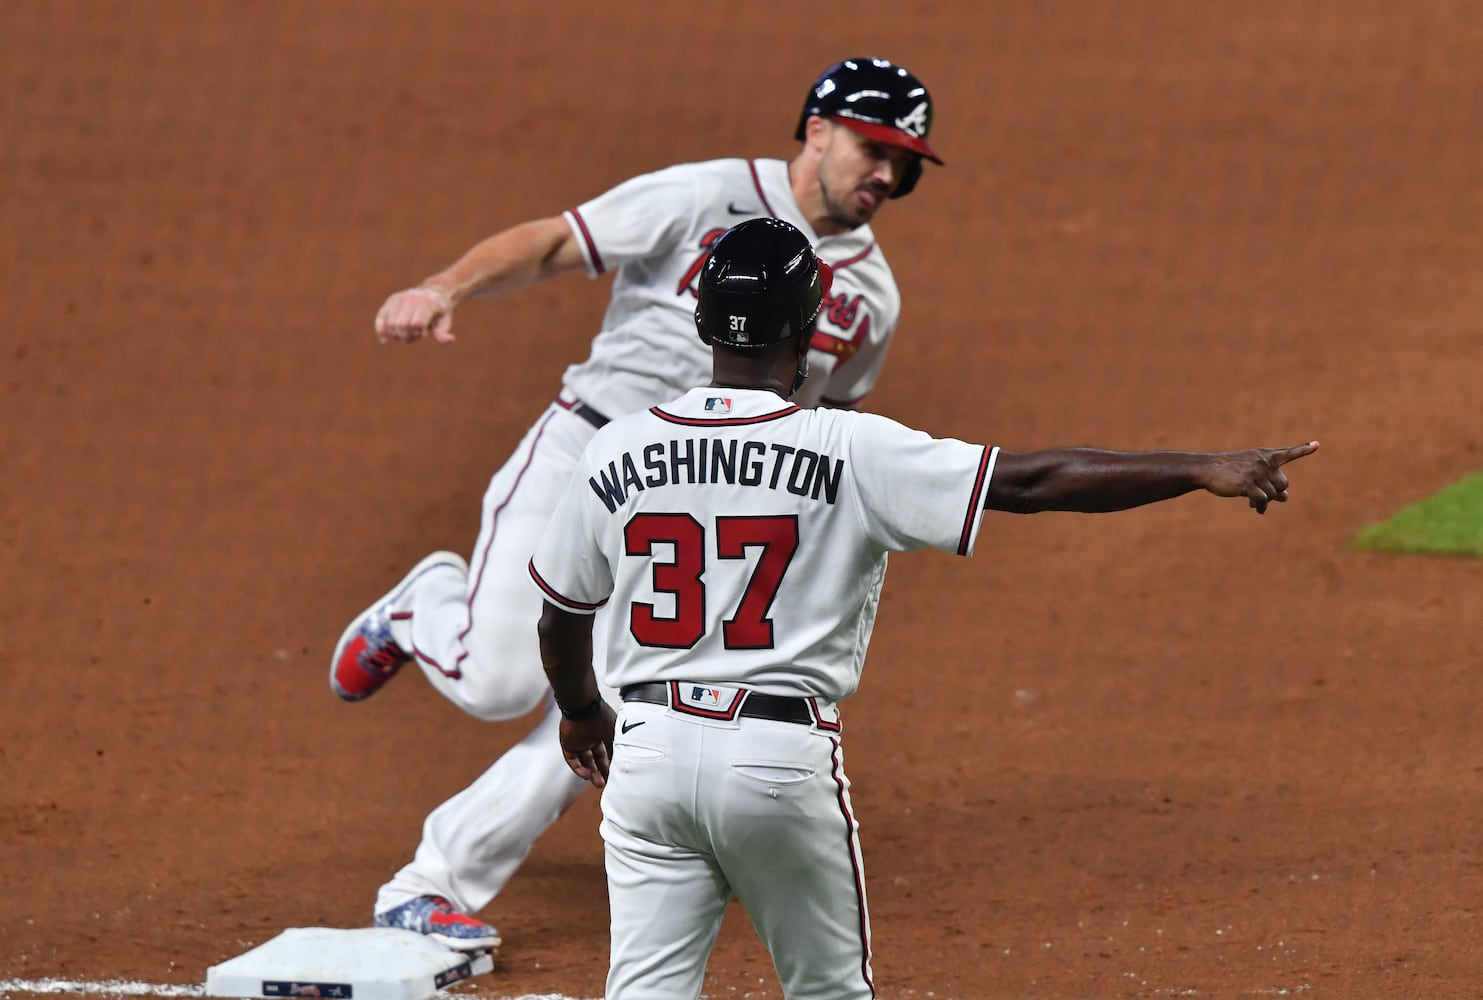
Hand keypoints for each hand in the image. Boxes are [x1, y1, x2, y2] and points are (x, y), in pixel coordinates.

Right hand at [373, 285, 455, 344]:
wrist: (433, 292)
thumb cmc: (440, 311)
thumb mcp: (445, 321)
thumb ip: (443, 333)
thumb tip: (451, 339)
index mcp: (427, 302)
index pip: (416, 323)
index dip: (419, 333)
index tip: (424, 332)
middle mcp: (411, 298)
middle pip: (401, 325)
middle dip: (407, 336)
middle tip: (415, 335)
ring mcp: (400, 298)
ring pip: (391, 324)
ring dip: (398, 335)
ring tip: (407, 333)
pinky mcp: (391, 300)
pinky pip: (380, 316)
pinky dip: (380, 329)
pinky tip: (384, 340)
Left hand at [559, 701, 617, 787]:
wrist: (584, 707)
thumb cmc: (602, 716)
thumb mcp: (614, 736)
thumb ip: (616, 751)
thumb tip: (622, 764)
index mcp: (601, 733)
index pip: (604, 753)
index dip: (608, 765)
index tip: (614, 775)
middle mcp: (589, 737)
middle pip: (594, 759)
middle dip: (600, 772)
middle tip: (605, 782)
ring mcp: (578, 741)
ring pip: (583, 761)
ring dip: (590, 773)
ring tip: (597, 782)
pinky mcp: (567, 743)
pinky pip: (572, 760)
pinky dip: (579, 769)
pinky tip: (586, 775)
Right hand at [1203, 441, 1318, 512]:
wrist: (1207, 468)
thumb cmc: (1229, 470)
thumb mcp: (1251, 471)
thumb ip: (1270, 481)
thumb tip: (1286, 497)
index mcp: (1265, 455)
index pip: (1288, 453)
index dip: (1303, 449)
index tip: (1316, 445)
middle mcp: (1263, 462)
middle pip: (1283, 484)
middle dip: (1276, 493)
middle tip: (1266, 498)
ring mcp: (1256, 473)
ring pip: (1273, 495)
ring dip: (1265, 502)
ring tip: (1255, 505)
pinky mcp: (1247, 484)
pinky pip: (1262, 501)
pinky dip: (1261, 507)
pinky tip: (1256, 509)